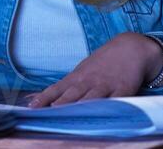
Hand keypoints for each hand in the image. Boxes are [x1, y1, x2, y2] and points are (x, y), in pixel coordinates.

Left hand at [26, 32, 160, 107]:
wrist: (131, 48)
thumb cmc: (103, 63)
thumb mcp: (83, 71)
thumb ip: (68, 86)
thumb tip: (47, 99)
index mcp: (77, 77)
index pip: (57, 89)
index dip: (44, 98)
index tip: (31, 108)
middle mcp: (89, 81)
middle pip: (72, 95)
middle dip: (61, 104)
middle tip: (50, 112)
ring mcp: (106, 85)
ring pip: (92, 98)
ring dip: (81, 106)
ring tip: (70, 114)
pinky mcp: (123, 89)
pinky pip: (116, 100)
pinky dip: (109, 107)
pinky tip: (103, 114)